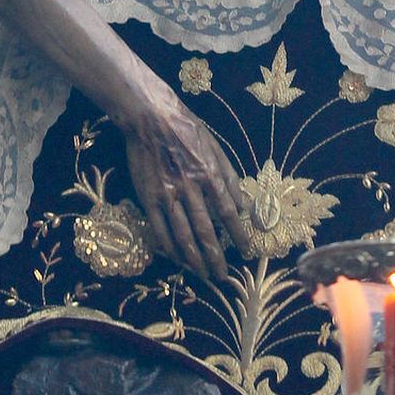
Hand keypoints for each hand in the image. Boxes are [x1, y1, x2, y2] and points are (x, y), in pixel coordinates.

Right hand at [121, 90, 248, 280]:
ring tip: (202, 275)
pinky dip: (169, 248)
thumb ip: (231, 179)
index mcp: (210, 175)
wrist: (151, 118)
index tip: (245, 252)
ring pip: (182, 236)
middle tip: (222, 276)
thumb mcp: (217, 150)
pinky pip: (159, 230)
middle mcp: (190, 188)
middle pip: (205, 232)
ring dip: (194, 259)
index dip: (238, 236)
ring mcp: (167, 195)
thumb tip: (245, 207)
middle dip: (216, 257)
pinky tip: (177, 259)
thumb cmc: (188, 131)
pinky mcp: (149, 198)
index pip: (229, 214)